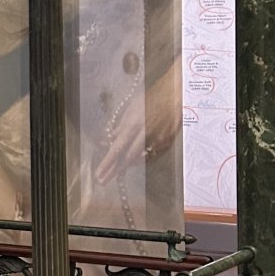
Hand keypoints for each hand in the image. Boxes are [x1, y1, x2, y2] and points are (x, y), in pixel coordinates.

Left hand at [96, 63, 179, 185]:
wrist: (175, 94)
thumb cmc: (150, 100)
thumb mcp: (130, 110)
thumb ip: (118, 128)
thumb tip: (104, 140)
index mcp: (133, 124)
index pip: (117, 147)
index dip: (107, 162)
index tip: (99, 173)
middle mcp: (144, 133)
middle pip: (127, 157)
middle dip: (114, 170)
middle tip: (103, 181)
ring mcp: (158, 139)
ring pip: (140, 158)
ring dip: (127, 165)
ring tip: (116, 171)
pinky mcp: (168, 141)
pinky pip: (152, 154)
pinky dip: (142, 159)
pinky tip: (134, 162)